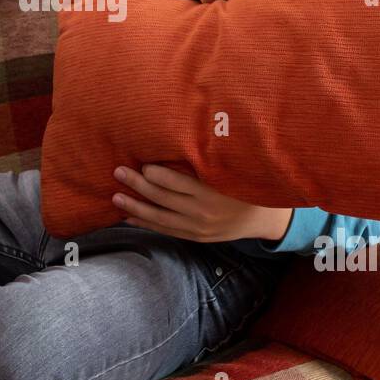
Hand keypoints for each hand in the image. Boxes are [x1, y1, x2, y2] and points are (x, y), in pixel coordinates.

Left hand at [111, 163, 292, 243]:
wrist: (263, 219)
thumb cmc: (243, 185)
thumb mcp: (230, 171)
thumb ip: (204, 161)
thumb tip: (175, 143)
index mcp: (211, 191)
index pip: (175, 182)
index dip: (154, 173)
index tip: (142, 162)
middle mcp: (202, 211)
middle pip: (162, 198)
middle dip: (137, 185)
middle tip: (118, 172)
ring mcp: (198, 227)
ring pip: (159, 218)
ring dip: (135, 207)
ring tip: (115, 197)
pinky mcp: (195, 237)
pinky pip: (165, 230)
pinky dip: (146, 223)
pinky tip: (129, 217)